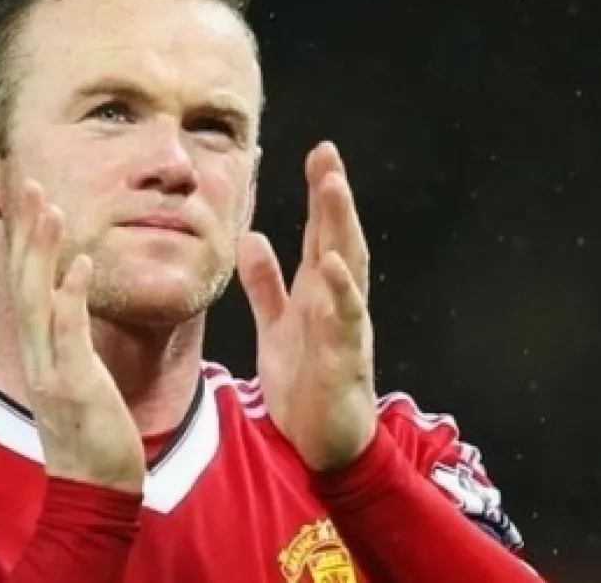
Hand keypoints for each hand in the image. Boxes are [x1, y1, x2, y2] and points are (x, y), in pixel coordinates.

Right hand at [8, 180, 145, 493]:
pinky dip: (71, 296)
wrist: (96, 484)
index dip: (28, 239)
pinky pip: (69, 332)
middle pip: (25, 278)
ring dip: (43, 250)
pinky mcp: (74, 383)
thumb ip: (76, 340)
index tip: (32, 195)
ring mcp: (53, 366)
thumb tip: (80, 305)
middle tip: (29, 182)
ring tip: (51, 207)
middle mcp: (40, 350)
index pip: (30, 281)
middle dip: (27, 230)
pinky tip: (80, 263)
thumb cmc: (96, 428)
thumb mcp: (80, 375)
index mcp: (44, 346)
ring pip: (39, 297)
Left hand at [238, 141, 376, 471]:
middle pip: (340, 239)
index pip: (322, 234)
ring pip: (350, 268)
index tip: (317, 154)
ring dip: (341, 227)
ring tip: (333, 187)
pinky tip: (333, 263)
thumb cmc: (305, 385)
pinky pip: (345, 320)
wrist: (323, 445)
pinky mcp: (346, 358)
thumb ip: (266, 285)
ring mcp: (346, 327)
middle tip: (326, 155)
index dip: (320, 195)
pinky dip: (341, 290)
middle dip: (334, 197)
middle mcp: (339, 302)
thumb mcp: (277, 327)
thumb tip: (250, 237)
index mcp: (320, 293)